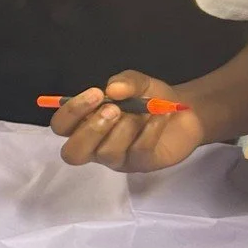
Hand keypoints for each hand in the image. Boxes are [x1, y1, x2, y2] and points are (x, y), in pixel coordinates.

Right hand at [49, 72, 205, 171]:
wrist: (186, 111)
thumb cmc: (150, 97)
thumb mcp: (137, 83)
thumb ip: (125, 82)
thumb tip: (112, 89)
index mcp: (85, 123)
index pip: (61, 127)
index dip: (71, 113)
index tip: (96, 94)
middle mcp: (95, 145)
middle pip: (73, 153)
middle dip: (90, 130)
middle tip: (114, 109)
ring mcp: (117, 159)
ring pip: (107, 153)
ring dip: (125, 128)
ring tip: (143, 111)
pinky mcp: (140, 164)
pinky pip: (138, 152)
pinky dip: (150, 130)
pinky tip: (160, 116)